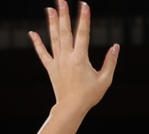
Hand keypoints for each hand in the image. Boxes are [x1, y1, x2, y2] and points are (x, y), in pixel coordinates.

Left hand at [31, 1, 117, 115]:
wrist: (71, 108)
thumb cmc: (90, 95)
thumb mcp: (105, 79)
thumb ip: (110, 62)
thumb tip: (116, 47)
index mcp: (80, 58)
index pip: (83, 33)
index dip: (84, 18)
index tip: (84, 4)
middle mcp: (67, 57)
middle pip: (65, 31)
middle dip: (63, 14)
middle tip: (60, 1)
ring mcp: (57, 62)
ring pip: (53, 39)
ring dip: (51, 23)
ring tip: (49, 9)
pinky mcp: (51, 68)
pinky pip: (43, 54)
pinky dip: (37, 43)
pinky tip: (32, 33)